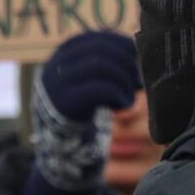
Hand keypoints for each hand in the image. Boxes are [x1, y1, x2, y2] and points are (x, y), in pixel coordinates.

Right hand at [25, 31, 139, 194]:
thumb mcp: (87, 86)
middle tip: (140, 79)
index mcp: (61, 58)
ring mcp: (56, 86)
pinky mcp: (65, 107)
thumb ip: (103, 67)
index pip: (94, 37)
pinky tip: (124, 105)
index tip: (138, 57)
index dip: (121, 44)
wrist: (61, 157)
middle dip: (126, 62)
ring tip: (132, 95)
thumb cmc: (83, 119)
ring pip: (99, 66)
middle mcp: (54, 68)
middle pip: (99, 50)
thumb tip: (136, 50)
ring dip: (124, 78)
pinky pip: (98, 89)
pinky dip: (118, 94)